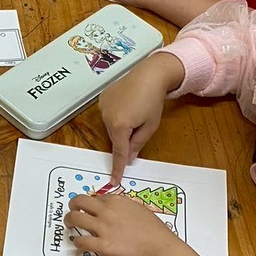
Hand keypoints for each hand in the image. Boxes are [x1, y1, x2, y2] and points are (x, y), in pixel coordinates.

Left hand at [63, 191, 198, 255]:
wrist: (159, 247)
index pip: (95, 197)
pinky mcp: (101, 245)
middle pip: (79, 201)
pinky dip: (77, 242)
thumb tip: (116, 210)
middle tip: (72, 212)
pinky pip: (81, 241)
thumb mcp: (139, 209)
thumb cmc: (154, 230)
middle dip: (73, 205)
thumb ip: (123, 208)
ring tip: (70, 225)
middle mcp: (106, 211)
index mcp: (116, 201)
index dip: (91, 204)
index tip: (90, 209)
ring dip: (69, 221)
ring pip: (74, 218)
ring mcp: (102, 228)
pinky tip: (80, 244)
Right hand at [98, 53, 184, 176]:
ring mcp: (102, 107)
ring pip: (111, 127)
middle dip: (126, 138)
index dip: (117, 168)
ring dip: (122, 126)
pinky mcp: (102, 99)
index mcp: (120, 126)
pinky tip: (128, 105)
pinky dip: (116, 116)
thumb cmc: (153, 101)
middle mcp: (106, 117)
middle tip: (141, 125)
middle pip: (116, 138)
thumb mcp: (150, 126)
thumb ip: (138, 143)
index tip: (114, 181)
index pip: (119, 153)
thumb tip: (129, 157)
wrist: (148, 74)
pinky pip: (108, 115)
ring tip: (136, 111)